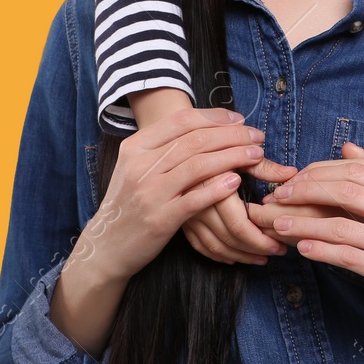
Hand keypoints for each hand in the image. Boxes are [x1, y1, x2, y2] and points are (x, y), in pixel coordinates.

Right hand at [74, 107, 268, 284]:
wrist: (106, 246)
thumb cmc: (129, 204)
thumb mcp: (136, 168)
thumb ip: (163, 147)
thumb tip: (205, 127)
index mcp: (136, 147)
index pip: (182, 120)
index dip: (215, 117)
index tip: (240, 119)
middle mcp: (141, 165)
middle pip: (195, 140)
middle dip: (232, 135)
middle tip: (257, 136)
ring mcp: (149, 192)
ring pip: (198, 165)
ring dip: (233, 157)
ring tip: (256, 155)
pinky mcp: (160, 219)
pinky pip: (194, 199)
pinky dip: (217, 188)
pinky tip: (236, 182)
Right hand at [181, 153, 300, 263]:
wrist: (179, 147)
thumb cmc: (214, 147)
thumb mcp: (239, 153)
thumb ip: (265, 167)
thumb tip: (291, 174)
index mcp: (214, 187)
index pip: (241, 225)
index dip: (262, 239)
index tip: (281, 243)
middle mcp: (198, 203)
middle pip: (229, 238)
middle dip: (256, 249)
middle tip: (277, 251)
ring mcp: (187, 214)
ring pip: (215, 246)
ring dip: (240, 255)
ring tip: (262, 258)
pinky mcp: (181, 220)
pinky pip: (200, 245)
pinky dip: (218, 254)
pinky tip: (234, 257)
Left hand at [243, 143, 363, 249]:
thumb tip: (346, 147)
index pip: (356, 173)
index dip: (320, 174)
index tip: (294, 180)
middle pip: (346, 193)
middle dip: (306, 192)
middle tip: (280, 197)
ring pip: (340, 227)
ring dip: (304, 224)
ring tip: (280, 224)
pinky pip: (346, 257)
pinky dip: (320, 251)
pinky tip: (303, 247)